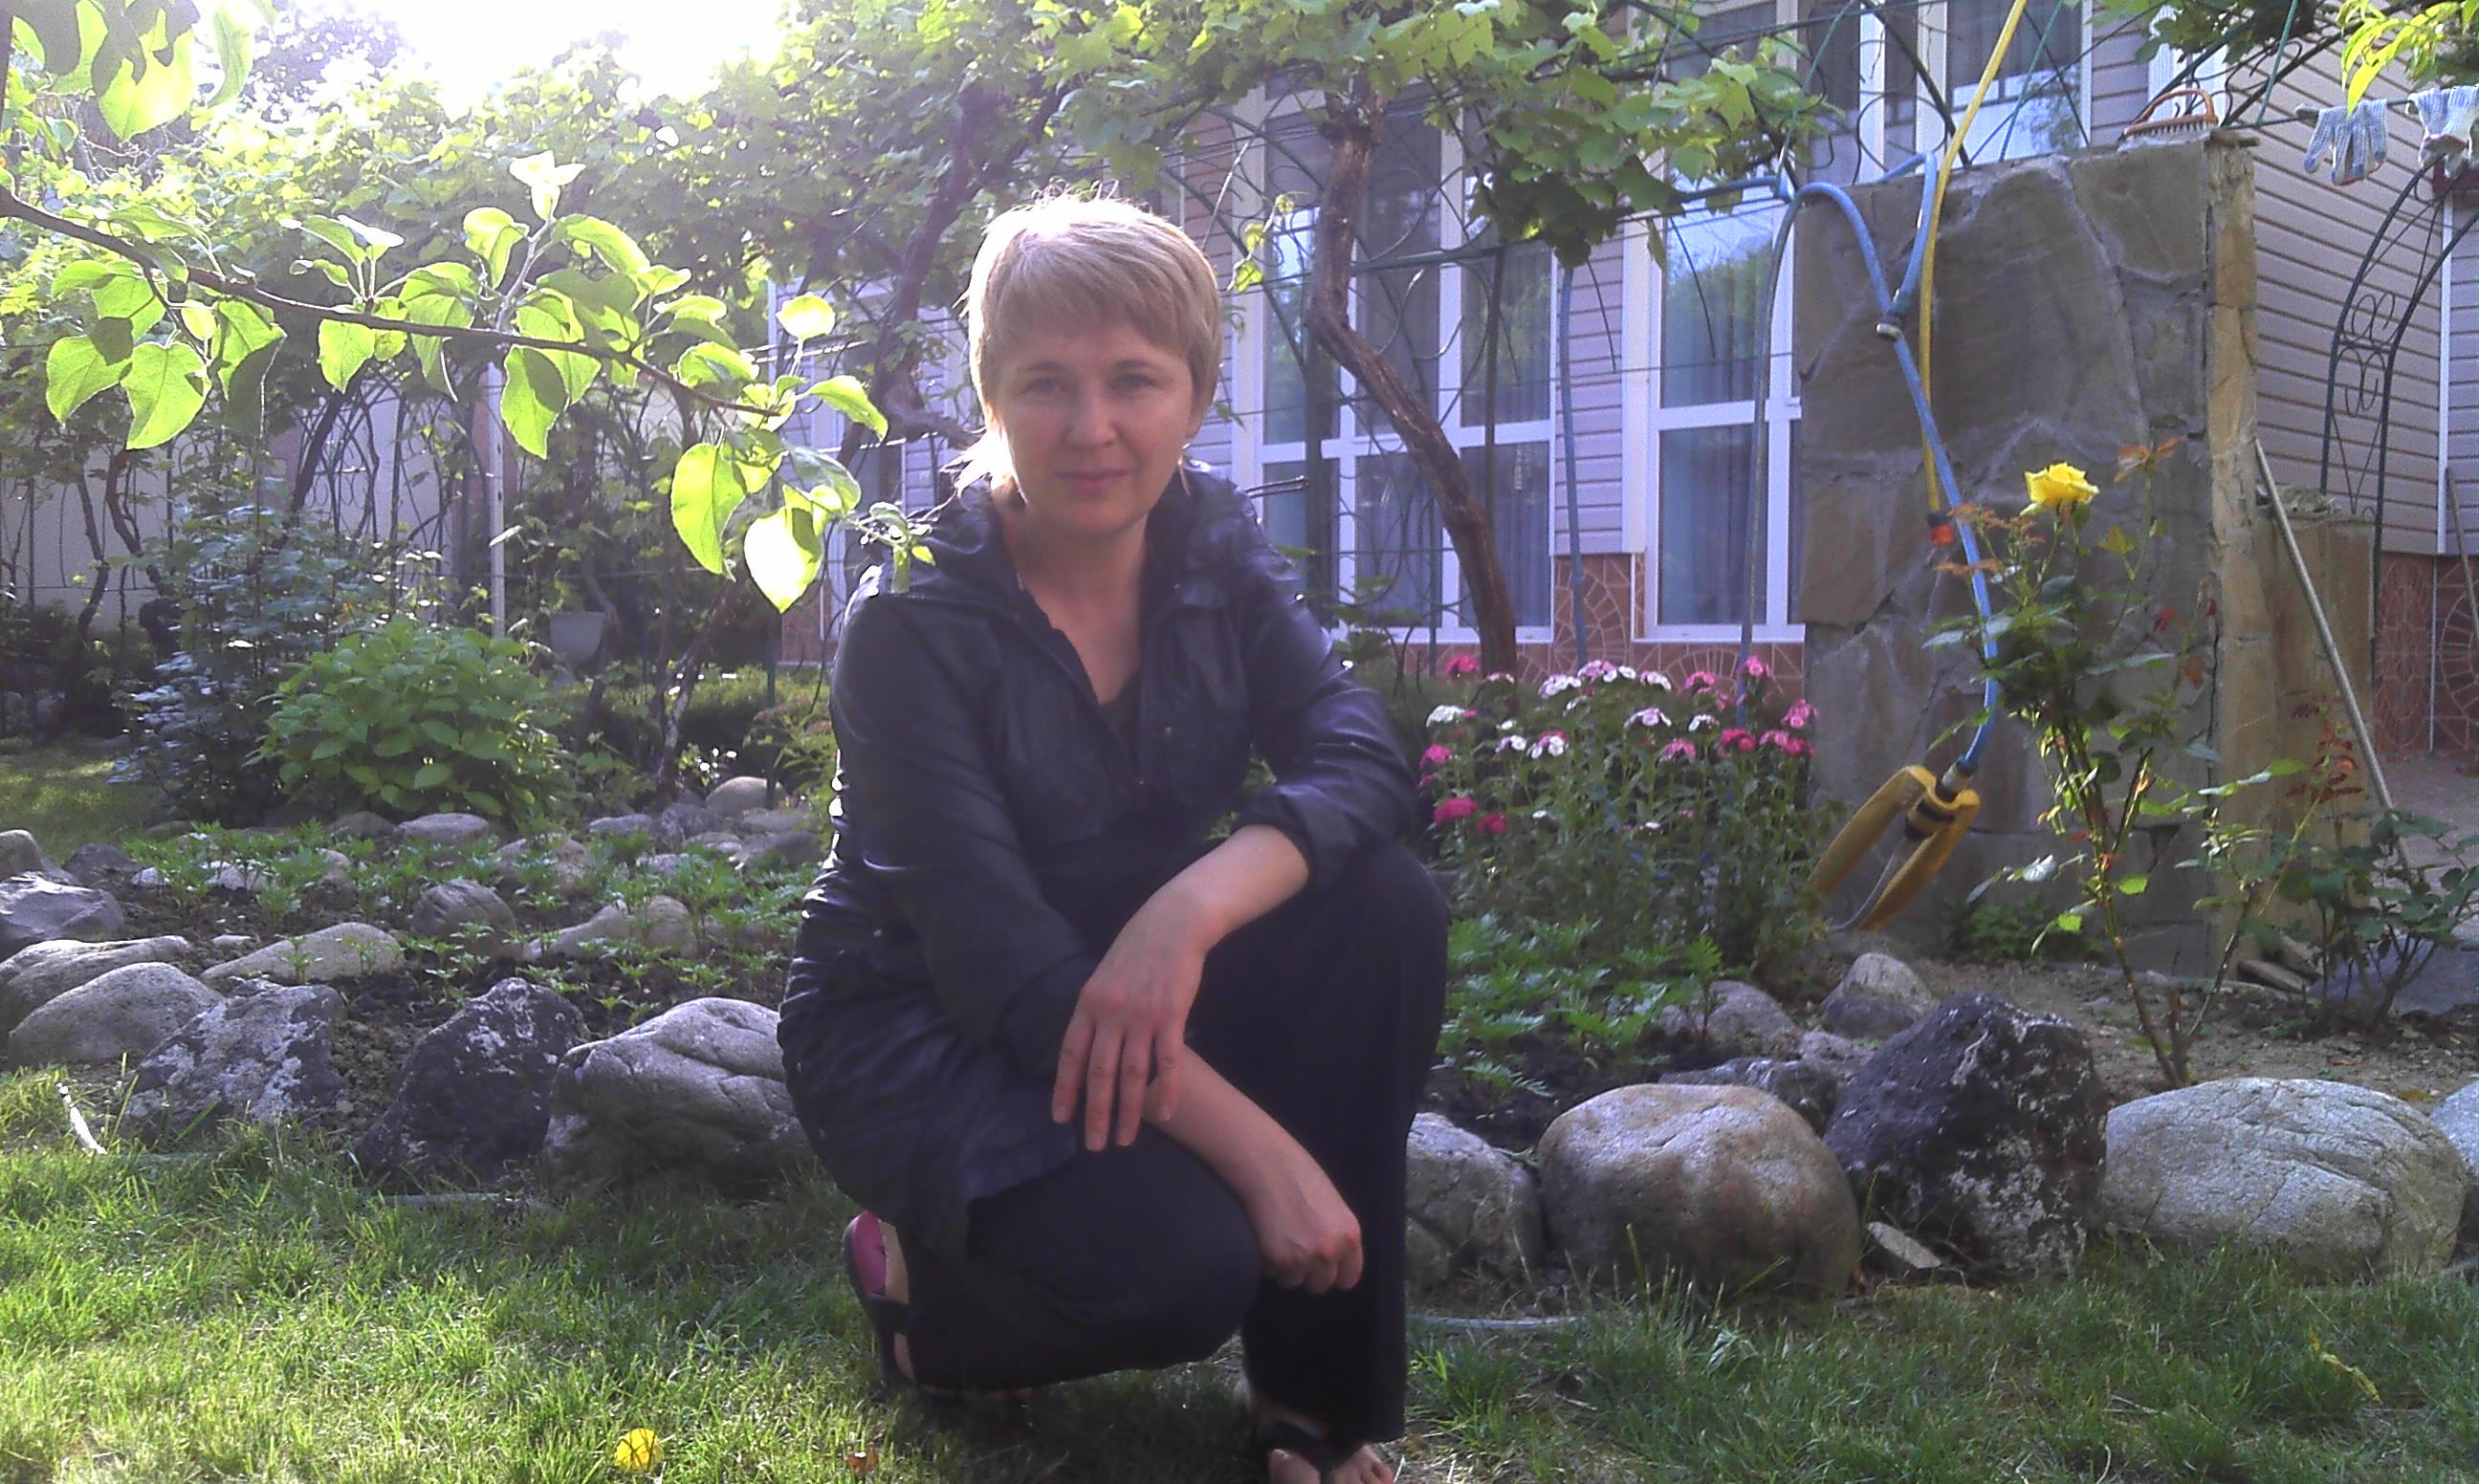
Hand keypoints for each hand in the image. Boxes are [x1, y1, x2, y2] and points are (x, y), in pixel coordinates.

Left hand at [1052, 891, 1209, 1150]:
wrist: (1173, 923)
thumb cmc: (1138, 949)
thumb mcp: (1103, 976)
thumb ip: (1094, 1010)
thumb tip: (1085, 1043)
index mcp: (1088, 1003)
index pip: (1071, 1054)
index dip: (1065, 1088)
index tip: (1060, 1118)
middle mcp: (1110, 1013)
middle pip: (1099, 1072)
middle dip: (1095, 1112)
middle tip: (1093, 1145)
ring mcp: (1141, 1016)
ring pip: (1131, 1074)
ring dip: (1128, 1111)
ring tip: (1124, 1140)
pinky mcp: (1171, 1016)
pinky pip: (1167, 1062)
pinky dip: (1166, 1090)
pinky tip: (1166, 1113)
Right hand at [1237, 1139, 1362, 1293]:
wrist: (1262, 1161)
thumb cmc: (1295, 1172)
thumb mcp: (1331, 1203)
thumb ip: (1335, 1232)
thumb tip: (1332, 1257)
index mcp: (1349, 1235)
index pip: (1349, 1278)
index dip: (1334, 1273)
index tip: (1322, 1267)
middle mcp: (1330, 1252)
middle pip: (1320, 1284)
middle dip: (1307, 1272)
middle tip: (1294, 1247)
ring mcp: (1302, 1259)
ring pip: (1292, 1281)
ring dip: (1284, 1267)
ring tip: (1276, 1236)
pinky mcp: (1274, 1261)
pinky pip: (1270, 1273)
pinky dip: (1264, 1261)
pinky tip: (1263, 1234)